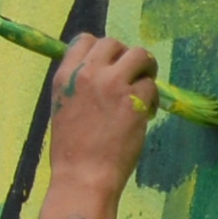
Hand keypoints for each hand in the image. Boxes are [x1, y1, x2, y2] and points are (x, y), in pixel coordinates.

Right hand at [39, 33, 159, 188]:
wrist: (83, 178)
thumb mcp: (64, 109)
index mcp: (65, 76)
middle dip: (125, 58)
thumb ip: (80, 86)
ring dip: (146, 70)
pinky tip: (147, 116)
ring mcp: (112, 84)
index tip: (109, 65)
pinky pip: (152, 86)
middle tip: (131, 78)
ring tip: (144, 91)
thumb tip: (104, 72)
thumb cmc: (72, 152)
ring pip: (140, 55)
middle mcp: (88, 73)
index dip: (101, 50)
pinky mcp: (134, 100)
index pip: (84, 40)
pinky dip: (153, 100)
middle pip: (114, 43)